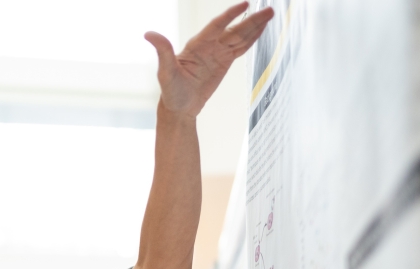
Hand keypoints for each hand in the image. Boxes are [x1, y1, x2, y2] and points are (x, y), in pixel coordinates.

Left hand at [145, 2, 274, 116]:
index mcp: (197, 44)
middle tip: (269, 10)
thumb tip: (149, 34)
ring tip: (270, 15)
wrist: (178, 107)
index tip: (245, 4)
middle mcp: (209, 45)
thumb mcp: (165, 73)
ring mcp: (218, 53)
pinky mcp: (224, 62)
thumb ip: (162, 51)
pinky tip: (261, 31)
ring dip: (255, 27)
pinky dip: (251, 40)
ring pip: (240, 37)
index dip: (231, 15)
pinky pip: (240, 49)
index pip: (217, 25)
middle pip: (234, 29)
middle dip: (252, 20)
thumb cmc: (171, 91)